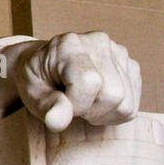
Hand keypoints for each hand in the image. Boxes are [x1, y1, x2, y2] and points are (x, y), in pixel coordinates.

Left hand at [13, 32, 140, 131]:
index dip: (76, 104)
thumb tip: (58, 122)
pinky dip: (113, 112)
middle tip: (71, 103)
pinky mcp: (131, 67)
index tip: (61, 104)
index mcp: (70, 44)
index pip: (90, 82)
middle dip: (90, 110)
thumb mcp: (30, 92)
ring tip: (82, 101)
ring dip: (102, 113)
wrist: (44, 65)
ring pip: (126, 104)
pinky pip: (132, 106)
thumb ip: (46, 106)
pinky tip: (95, 101)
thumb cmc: (37, 80)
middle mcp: (99, 42)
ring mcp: (119, 53)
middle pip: (114, 95)